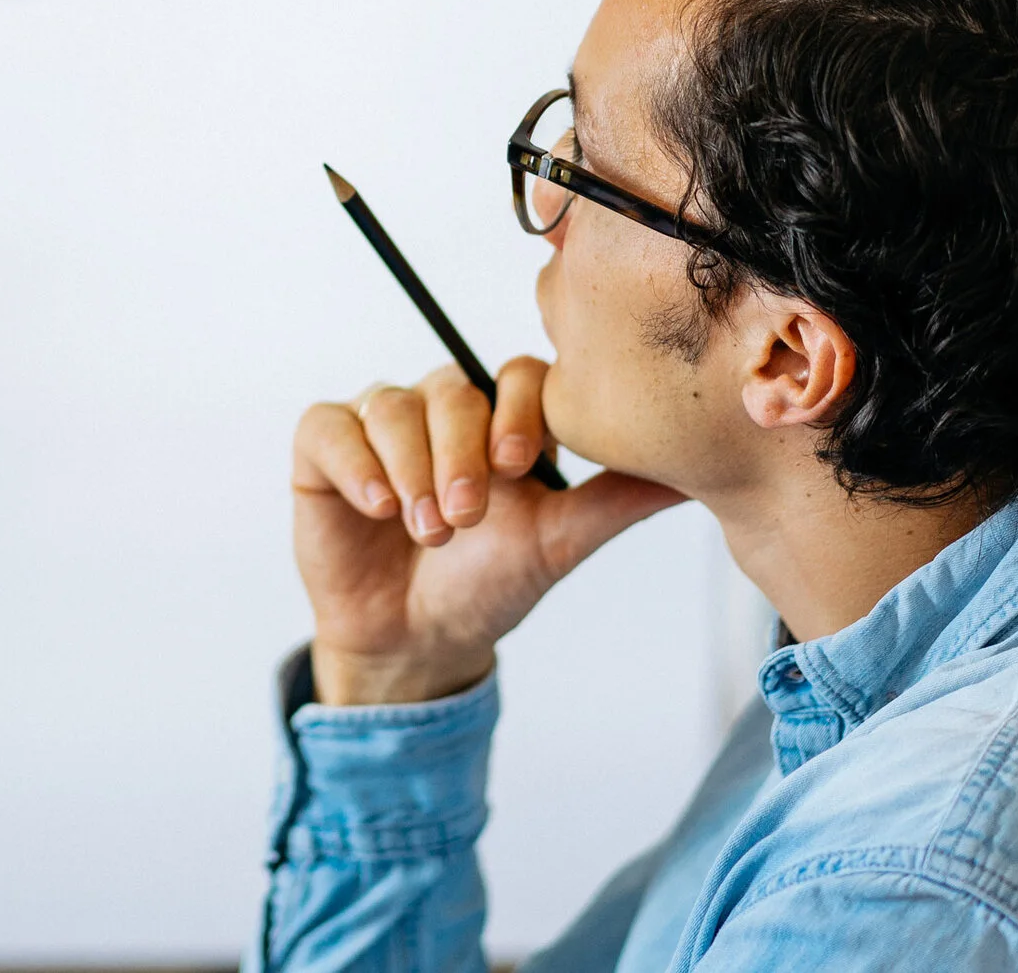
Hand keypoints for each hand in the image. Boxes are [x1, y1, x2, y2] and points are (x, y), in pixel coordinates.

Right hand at [290, 357, 685, 705]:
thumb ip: (616, 501)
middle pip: (452, 389)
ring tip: (427, 530)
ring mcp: (380, 423)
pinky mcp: (325, 447)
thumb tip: (692, 473)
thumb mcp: (558, 543)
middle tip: (467, 515)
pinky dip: (356, 464)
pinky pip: (330, 425)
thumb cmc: (489, 584)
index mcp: (502, 418)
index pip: (516, 376)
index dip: (519, 410)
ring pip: (392, 406)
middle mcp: (441, 408)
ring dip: (411, 468)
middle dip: (460, 452)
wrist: (418, 641)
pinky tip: (379, 506)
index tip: (521, 465)